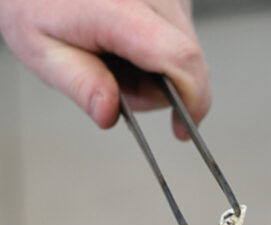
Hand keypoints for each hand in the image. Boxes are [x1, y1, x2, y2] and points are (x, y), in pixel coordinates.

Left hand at [0, 0, 210, 138]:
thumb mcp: (39, 48)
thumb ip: (78, 83)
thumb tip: (109, 112)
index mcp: (115, 5)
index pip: (180, 57)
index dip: (193, 100)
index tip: (184, 128)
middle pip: (187, 60)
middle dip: (162, 89)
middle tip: (118, 84)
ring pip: (188, 50)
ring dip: (160, 69)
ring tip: (118, 57)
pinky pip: (181, 33)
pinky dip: (160, 49)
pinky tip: (130, 42)